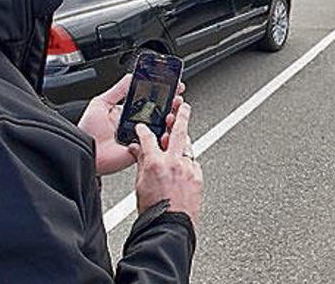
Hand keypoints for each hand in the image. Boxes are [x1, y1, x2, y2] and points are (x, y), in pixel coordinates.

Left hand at [78, 74, 184, 175]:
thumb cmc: (88, 130)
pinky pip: (157, 144)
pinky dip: (165, 137)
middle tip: (177, 97)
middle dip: (171, 104)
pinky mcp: (142, 150)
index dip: (162, 93)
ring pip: (161, 128)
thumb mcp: (101, 103)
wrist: (84, 151)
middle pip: (159, 113)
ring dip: (171, 119)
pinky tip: (169, 128)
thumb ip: (118, 90)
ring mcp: (140, 137)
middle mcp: (136, 124)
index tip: (173, 85)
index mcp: (128, 112)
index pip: (149, 100)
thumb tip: (133, 76)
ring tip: (174, 110)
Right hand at [129, 103, 202, 228]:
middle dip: (180, 115)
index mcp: (155, 163)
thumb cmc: (154, 211)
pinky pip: (193, 161)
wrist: (170, 228)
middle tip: (182, 105)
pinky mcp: (198, 177)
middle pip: (178, 130)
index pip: (147, 137)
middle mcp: (174, 162)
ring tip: (178, 135)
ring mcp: (188, 169)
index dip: (143, 129)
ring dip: (183, 140)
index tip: (142, 127)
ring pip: (187, 146)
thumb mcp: (139, 185)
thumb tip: (137, 150)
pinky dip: (187, 159)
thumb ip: (141, 163)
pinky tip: (182, 162)